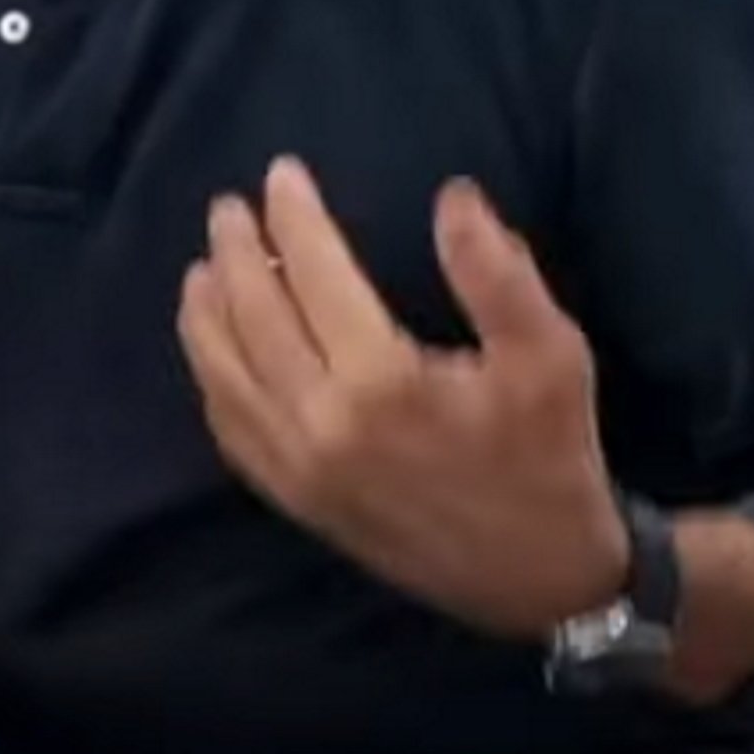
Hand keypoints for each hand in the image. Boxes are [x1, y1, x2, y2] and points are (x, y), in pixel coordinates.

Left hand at [178, 158, 630, 639]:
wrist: (545, 580)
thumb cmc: (550, 456)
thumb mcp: (550, 355)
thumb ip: (497, 272)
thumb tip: (452, 194)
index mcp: (379, 384)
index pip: (314, 277)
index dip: (295, 219)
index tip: (281, 173)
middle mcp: (321, 428)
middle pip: (253, 320)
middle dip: (237, 255)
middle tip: (227, 209)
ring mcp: (302, 473)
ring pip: (226, 379)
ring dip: (208, 316)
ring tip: (203, 268)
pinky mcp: (300, 505)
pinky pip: (234, 435)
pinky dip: (213, 383)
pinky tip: (214, 354)